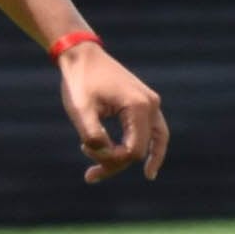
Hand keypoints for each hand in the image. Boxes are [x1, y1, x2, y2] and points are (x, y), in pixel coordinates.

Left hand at [60, 42, 168, 183]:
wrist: (81, 56)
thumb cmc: (79, 82)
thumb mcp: (80, 111)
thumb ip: (92, 136)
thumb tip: (106, 155)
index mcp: (138, 107)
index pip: (133, 151)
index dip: (110, 159)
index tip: (84, 148)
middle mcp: (151, 105)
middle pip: (142, 149)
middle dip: (115, 164)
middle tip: (89, 175)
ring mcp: (151, 102)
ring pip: (155, 141)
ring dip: (131, 159)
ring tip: (132, 177)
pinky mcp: (146, 102)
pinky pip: (154, 131)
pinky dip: (148, 147)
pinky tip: (146, 162)